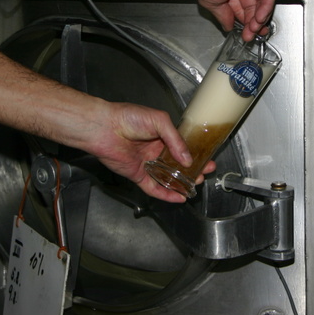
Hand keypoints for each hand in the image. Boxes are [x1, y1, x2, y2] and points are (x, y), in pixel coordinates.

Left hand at [81, 102, 215, 202]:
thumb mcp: (159, 121)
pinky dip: (166, 194)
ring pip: (168, 177)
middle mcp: (155, 150)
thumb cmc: (128, 117)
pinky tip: (178, 197)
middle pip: (178, 164)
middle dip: (193, 169)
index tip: (208, 158)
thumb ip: (175, 139)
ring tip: (195, 184)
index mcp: (162, 135)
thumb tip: (187, 158)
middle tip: (205, 172)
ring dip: (182, 182)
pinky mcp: (138, 175)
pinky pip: (154, 187)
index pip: (183, 147)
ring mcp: (147, 164)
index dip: (196, 153)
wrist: (105, 128)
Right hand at [190, 0, 276, 41]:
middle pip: (254, 8)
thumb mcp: (212, 3)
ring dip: (260, 17)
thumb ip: (223, 16)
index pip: (242, 11)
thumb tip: (228, 27)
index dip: (244, 24)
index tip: (245, 36)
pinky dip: (266, 6)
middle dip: (253, 24)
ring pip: (262, 2)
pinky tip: (260, 17)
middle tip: (251, 35)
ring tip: (255, 28)